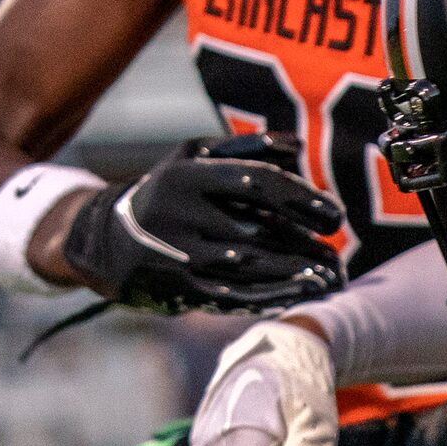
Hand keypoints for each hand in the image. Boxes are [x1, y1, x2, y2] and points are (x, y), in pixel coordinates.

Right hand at [58, 135, 345, 314]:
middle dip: (305, 245)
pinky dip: (270, 297)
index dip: (301, 198)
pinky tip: (298, 294)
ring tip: (328, 277)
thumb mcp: (193, 157)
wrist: (108, 241)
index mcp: (188, 176)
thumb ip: (245, 148)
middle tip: (338, 254)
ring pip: (250, 267)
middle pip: (259, 230)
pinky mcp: (178, 288)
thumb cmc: (168, 192)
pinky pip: (232, 296)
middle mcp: (181, 215)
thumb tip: (297, 147)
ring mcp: (178, 255)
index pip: (257, 181)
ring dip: (295, 275)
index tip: (335, 215)